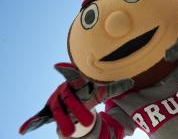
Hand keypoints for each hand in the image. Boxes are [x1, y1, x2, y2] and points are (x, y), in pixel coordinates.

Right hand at [19, 63, 133, 136]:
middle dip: (77, 109)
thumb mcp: (101, 91)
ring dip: (62, 121)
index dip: (66, 71)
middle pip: (68, 98)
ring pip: (58, 111)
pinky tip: (23, 129)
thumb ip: (115, 87)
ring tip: (67, 132)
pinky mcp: (50, 111)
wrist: (77, 98)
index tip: (58, 66)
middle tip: (88, 122)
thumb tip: (131, 82)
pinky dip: (32, 122)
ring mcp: (57, 101)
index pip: (71, 75)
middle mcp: (64, 90)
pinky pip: (39, 116)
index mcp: (76, 81)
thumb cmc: (88, 92)